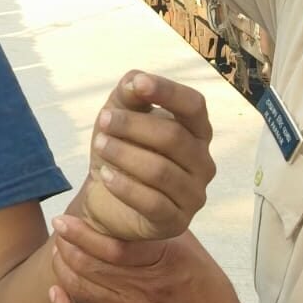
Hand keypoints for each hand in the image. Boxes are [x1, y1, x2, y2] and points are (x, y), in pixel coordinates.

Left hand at [49, 218, 251, 302]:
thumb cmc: (209, 293)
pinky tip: (56, 293)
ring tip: (58, 251)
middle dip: (66, 244)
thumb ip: (163, 230)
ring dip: (62, 267)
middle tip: (60, 230)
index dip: (81, 231)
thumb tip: (137, 203)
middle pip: (89, 263)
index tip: (67, 219)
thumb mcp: (193, 252)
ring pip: (80, 287)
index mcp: (161, 261)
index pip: (112, 244)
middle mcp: (142, 287)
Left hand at [82, 71, 214, 241]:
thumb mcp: (120, 116)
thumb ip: (129, 95)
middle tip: (103, 120)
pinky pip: (153, 203)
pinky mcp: (176, 222)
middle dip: (133, 125)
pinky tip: (105, 175)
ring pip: (161, 170)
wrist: (107, 200)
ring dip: (124, 154)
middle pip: (173, 137)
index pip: (194, 106)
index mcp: (197, 131)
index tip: (138, 84)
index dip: (168, 92)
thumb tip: (135, 81)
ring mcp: (193, 194)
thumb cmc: (123, 151)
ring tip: (99, 145)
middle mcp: (203, 162)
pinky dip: (125, 187)